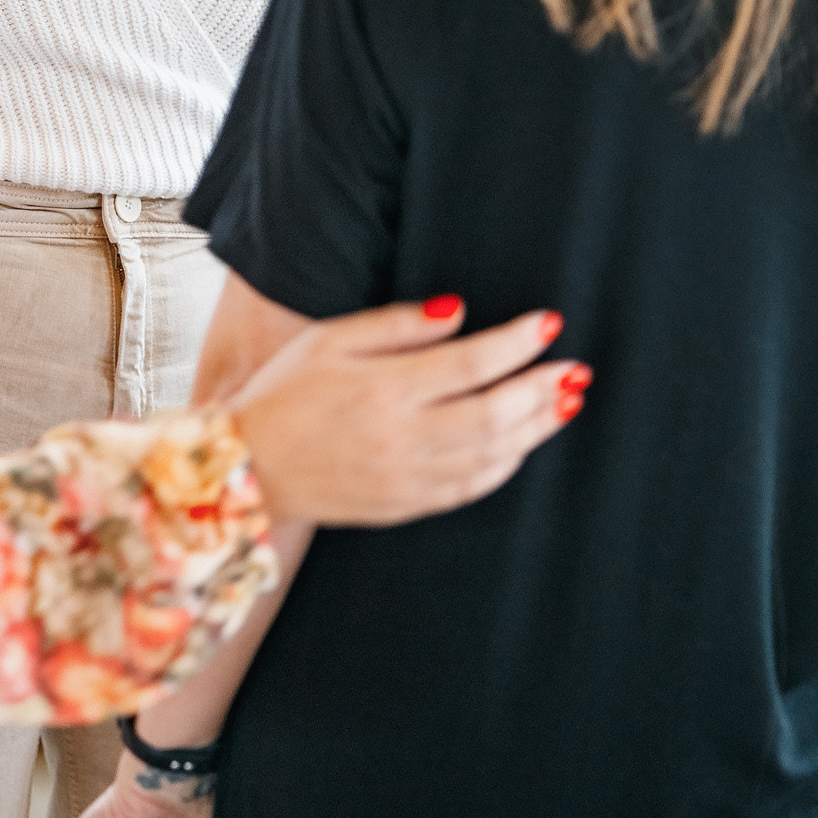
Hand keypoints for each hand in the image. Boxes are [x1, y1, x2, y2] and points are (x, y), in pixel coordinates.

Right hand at [229, 300, 581, 525]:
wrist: (243, 471)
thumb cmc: (283, 394)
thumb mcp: (329, 341)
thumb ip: (395, 325)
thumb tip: (460, 312)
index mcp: (381, 390)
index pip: (470, 363)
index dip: (516, 343)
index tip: (549, 324)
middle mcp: (400, 438)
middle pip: (495, 414)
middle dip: (542, 390)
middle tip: (575, 369)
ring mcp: (406, 478)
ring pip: (493, 455)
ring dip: (536, 429)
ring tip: (564, 403)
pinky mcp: (405, 505)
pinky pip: (472, 487)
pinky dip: (506, 465)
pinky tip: (522, 444)